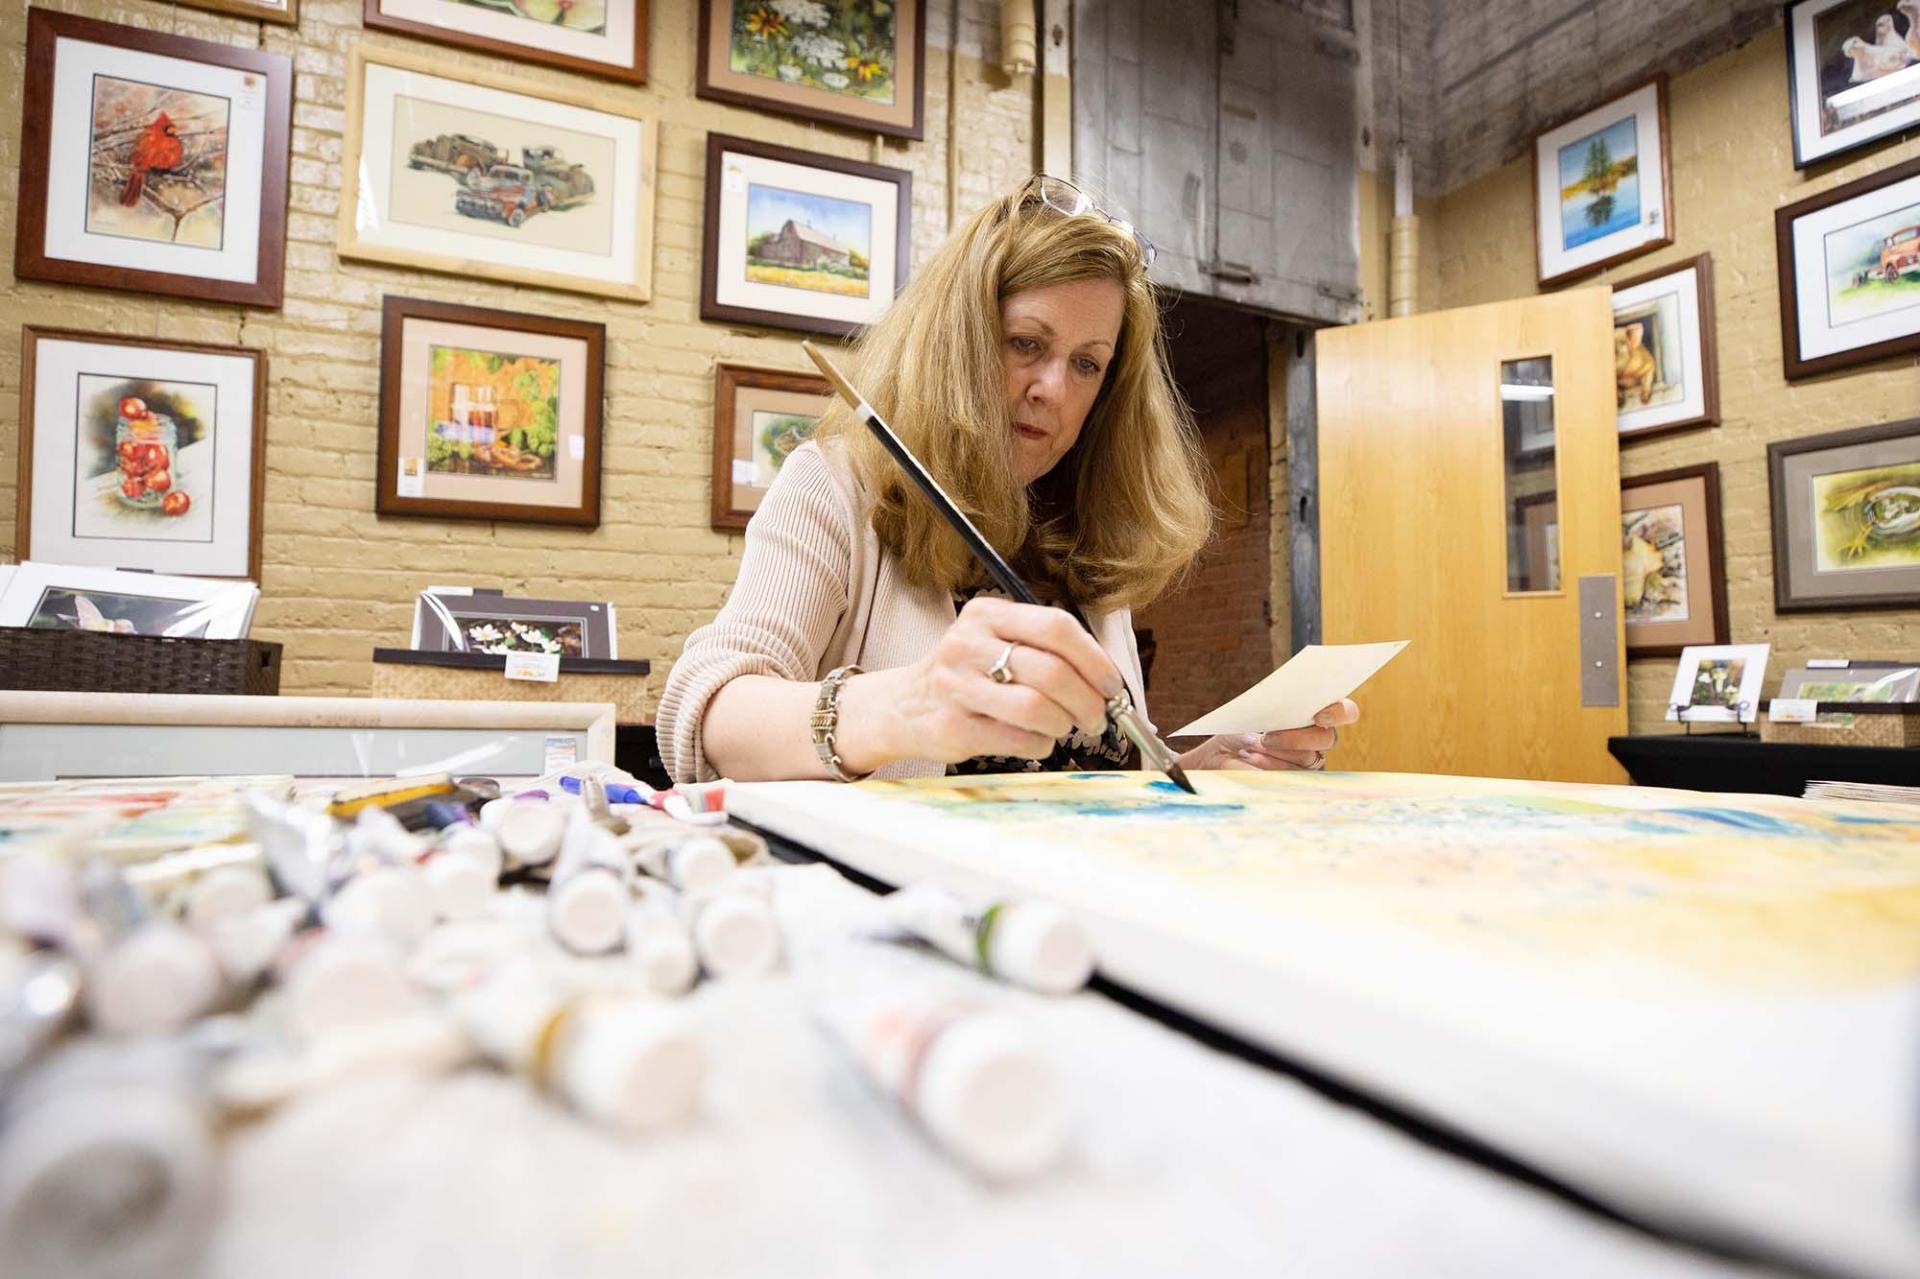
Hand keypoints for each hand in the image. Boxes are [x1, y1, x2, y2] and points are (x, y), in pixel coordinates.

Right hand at [837, 596, 1122, 769]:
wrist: (902, 706)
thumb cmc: (965, 674)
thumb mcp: (993, 640)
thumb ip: (1043, 648)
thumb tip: (1104, 678)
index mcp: (987, 614)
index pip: (1056, 627)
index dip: (1094, 659)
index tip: (1111, 684)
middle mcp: (968, 644)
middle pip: (1052, 671)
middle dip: (1088, 700)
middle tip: (1097, 716)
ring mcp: (957, 686)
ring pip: (1037, 708)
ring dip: (1063, 724)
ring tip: (1062, 726)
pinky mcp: (954, 726)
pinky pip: (1019, 739)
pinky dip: (1040, 744)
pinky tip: (1036, 739)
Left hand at [1177, 699, 1359, 771]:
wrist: (1219, 755)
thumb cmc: (1238, 730)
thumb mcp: (1249, 716)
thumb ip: (1267, 717)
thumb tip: (1266, 736)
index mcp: (1315, 715)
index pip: (1346, 712)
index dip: (1339, 713)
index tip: (1319, 717)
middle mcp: (1319, 740)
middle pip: (1328, 739)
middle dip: (1297, 737)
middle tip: (1267, 737)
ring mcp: (1310, 764)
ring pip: (1308, 758)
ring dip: (1276, 752)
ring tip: (1248, 748)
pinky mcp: (1298, 782)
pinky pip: (1292, 775)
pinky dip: (1268, 765)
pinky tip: (1248, 758)